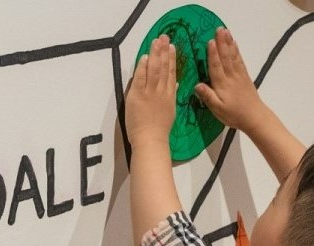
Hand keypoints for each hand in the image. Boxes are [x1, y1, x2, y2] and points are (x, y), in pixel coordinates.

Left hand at [126, 34, 176, 149]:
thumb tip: (176, 84)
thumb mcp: (171, 112)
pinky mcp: (138, 96)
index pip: (172, 74)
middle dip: (164, 51)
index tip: (172, 47)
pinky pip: (140, 78)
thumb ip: (171, 96)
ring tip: (157, 41)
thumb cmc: (160, 130)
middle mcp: (161, 92)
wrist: (151, 140)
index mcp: (170, 96)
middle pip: (164, 68)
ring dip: (155, 54)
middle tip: (164, 37)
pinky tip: (144, 56)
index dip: (172, 60)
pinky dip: (142, 67)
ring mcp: (150, 93)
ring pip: (154, 70)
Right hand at [194, 28, 269, 133]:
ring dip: (229, 43)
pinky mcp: (245, 76)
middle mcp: (231, 77)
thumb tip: (197, 85)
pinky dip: (236, 51)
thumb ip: (208, 97)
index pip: (216, 67)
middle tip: (219, 29)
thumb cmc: (234, 115)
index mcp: (222, 85)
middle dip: (222, 43)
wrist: (255, 118)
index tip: (210, 41)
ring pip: (233, 56)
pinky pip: (240, 61)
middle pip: (225, 57)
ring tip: (226, 31)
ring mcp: (239, 75)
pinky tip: (234, 44)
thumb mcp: (218, 109)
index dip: (213, 54)